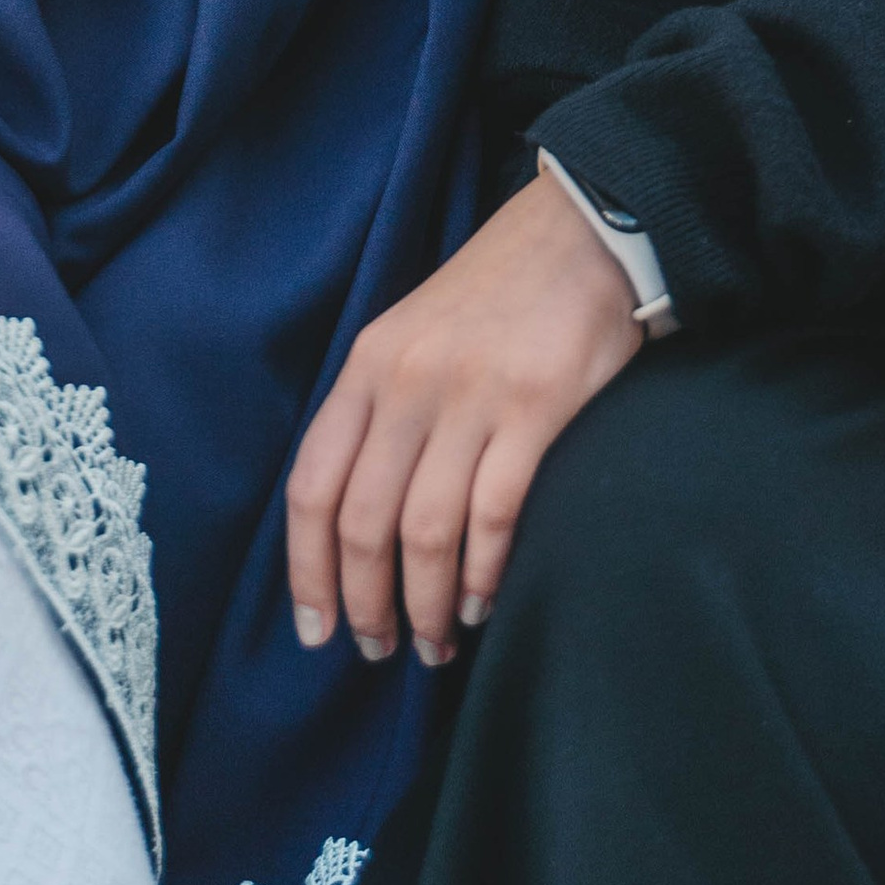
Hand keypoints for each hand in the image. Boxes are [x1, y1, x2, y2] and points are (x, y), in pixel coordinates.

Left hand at [285, 169, 643, 666]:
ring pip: (425, 530)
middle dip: (366, 603)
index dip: (308, 569)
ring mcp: (471, 395)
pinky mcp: (536, 407)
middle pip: (363, 520)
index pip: (312, 485)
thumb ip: (378, 415)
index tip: (315, 629)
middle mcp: (407, 382)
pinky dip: (482, 573)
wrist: (576, 234)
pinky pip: (494, 513)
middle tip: (380, 650)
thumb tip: (353, 524)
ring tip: (435, 644)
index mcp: (366, 367)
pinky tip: (482, 603)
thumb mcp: (409, 338)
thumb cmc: (491, 299)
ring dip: (425, 604)